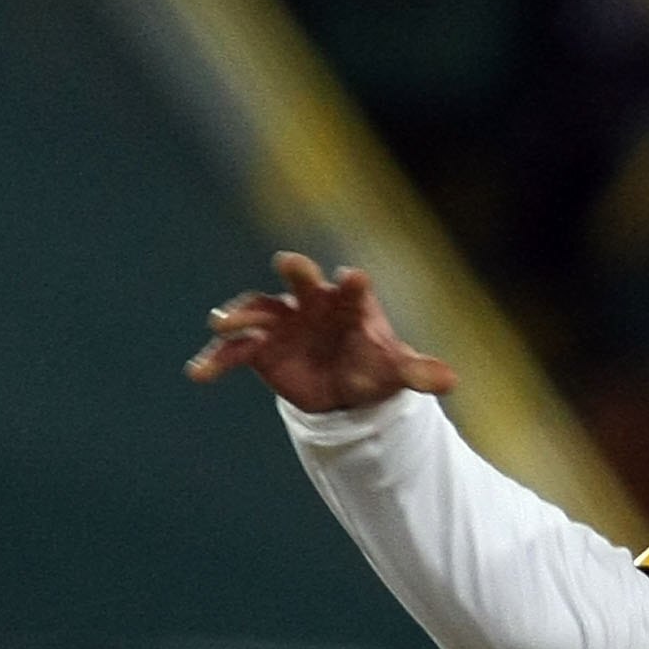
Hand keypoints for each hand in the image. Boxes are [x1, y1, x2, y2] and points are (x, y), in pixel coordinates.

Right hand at [184, 251, 456, 412]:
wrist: (341, 386)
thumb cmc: (371, 366)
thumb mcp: (396, 372)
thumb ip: (419, 372)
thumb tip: (451, 382)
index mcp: (348, 302)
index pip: (353, 288)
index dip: (354, 284)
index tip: (354, 277)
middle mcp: (311, 303)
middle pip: (302, 280)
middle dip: (296, 271)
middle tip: (287, 263)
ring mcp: (283, 322)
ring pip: (258, 309)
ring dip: (239, 313)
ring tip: (222, 323)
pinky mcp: (260, 348)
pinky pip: (234, 350)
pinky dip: (215, 359)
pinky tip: (197, 374)